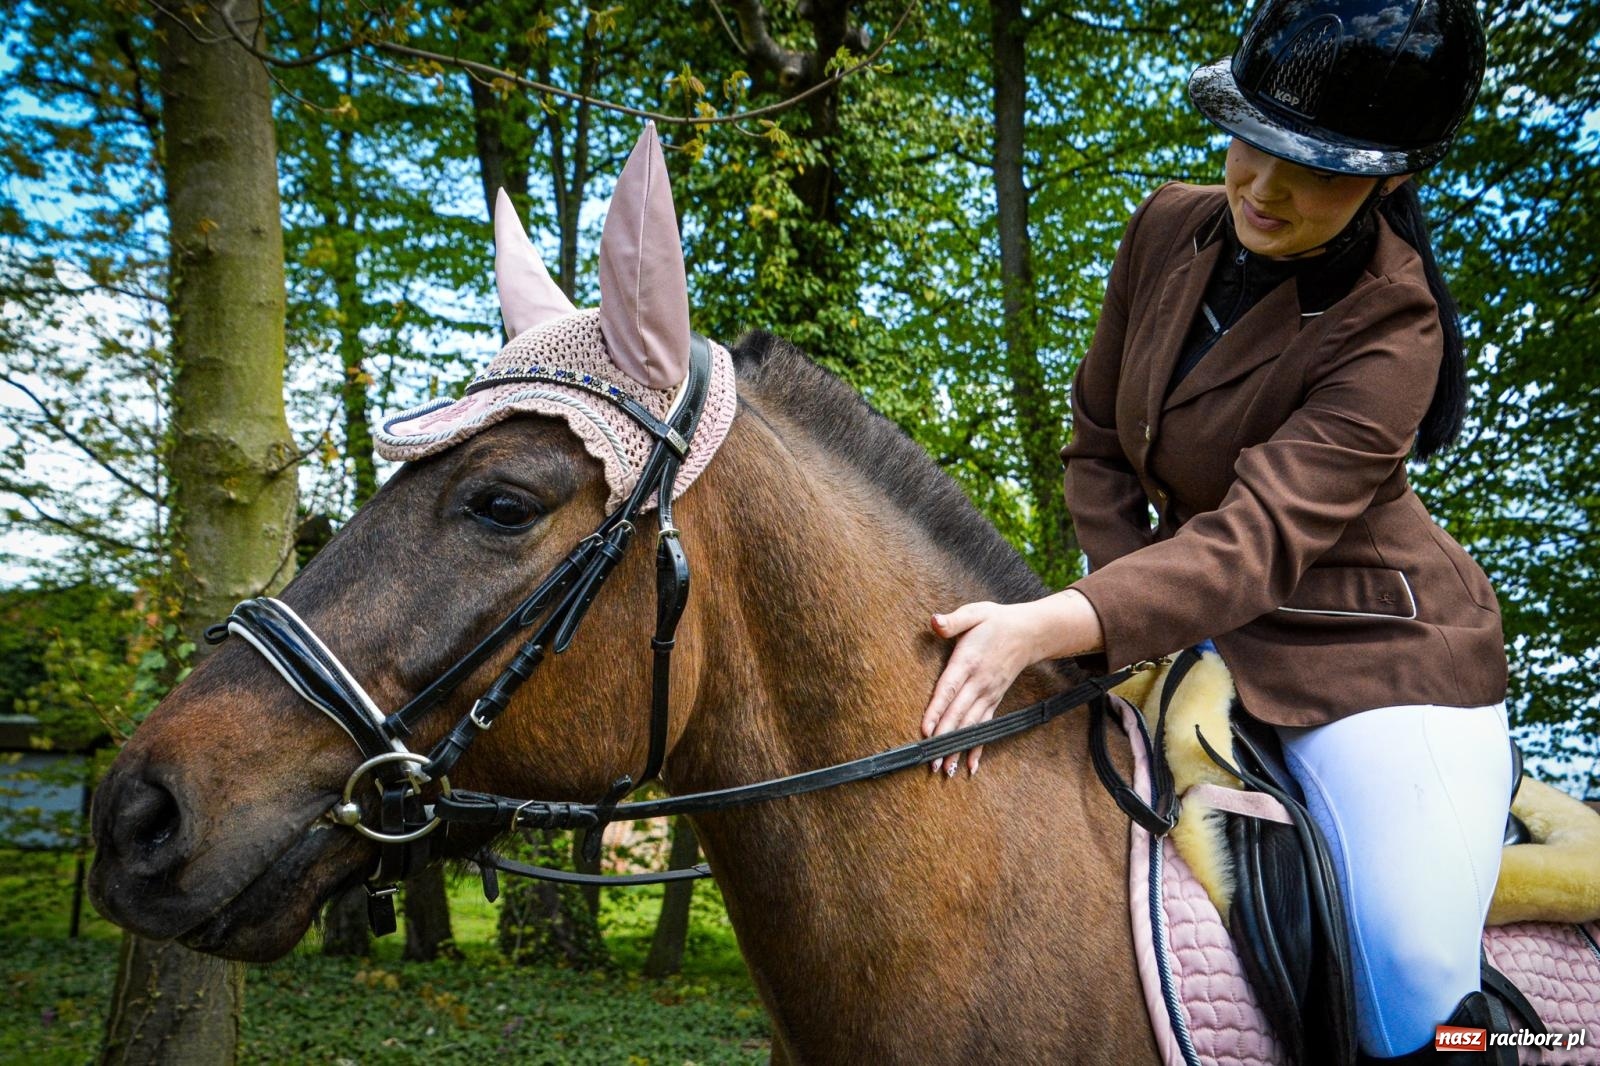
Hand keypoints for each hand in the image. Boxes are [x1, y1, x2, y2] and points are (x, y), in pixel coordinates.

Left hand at [920, 591, 1103, 777]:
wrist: (1029, 633)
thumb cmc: (995, 622)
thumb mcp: (975, 613)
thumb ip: (953, 620)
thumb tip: (934, 621)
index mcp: (968, 661)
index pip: (948, 688)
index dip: (937, 710)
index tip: (926, 730)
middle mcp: (979, 682)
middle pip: (958, 714)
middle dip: (944, 739)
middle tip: (931, 763)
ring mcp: (988, 694)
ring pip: (971, 725)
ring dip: (958, 748)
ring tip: (945, 770)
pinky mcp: (994, 700)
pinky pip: (984, 726)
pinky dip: (978, 747)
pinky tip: (971, 766)